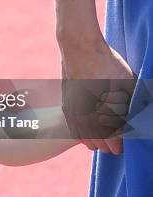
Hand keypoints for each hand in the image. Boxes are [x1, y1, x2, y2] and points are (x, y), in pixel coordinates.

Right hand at [61, 38, 134, 154]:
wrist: (79, 46)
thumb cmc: (106, 63)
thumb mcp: (125, 83)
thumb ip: (127, 104)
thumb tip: (131, 120)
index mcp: (101, 110)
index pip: (110, 136)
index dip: (116, 145)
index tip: (121, 150)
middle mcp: (85, 112)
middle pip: (94, 137)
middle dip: (104, 145)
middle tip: (111, 150)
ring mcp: (72, 107)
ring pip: (81, 132)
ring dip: (90, 141)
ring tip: (97, 146)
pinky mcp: (66, 100)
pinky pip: (71, 123)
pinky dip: (77, 132)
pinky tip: (80, 136)